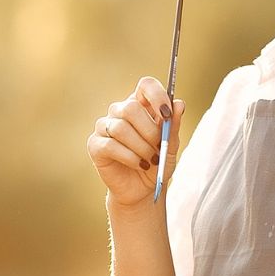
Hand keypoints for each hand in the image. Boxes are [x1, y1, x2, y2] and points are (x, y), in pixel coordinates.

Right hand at [87, 75, 184, 208]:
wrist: (142, 190)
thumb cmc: (156, 163)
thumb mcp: (171, 146)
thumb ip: (173, 125)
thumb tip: (179, 104)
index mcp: (140, 105)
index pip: (146, 85)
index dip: (157, 96)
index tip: (166, 114)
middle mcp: (119, 111)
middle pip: (131, 107)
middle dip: (149, 130)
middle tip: (159, 147)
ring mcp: (104, 127)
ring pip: (121, 128)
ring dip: (141, 147)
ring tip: (150, 160)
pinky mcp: (95, 145)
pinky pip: (111, 145)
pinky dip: (130, 157)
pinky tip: (139, 165)